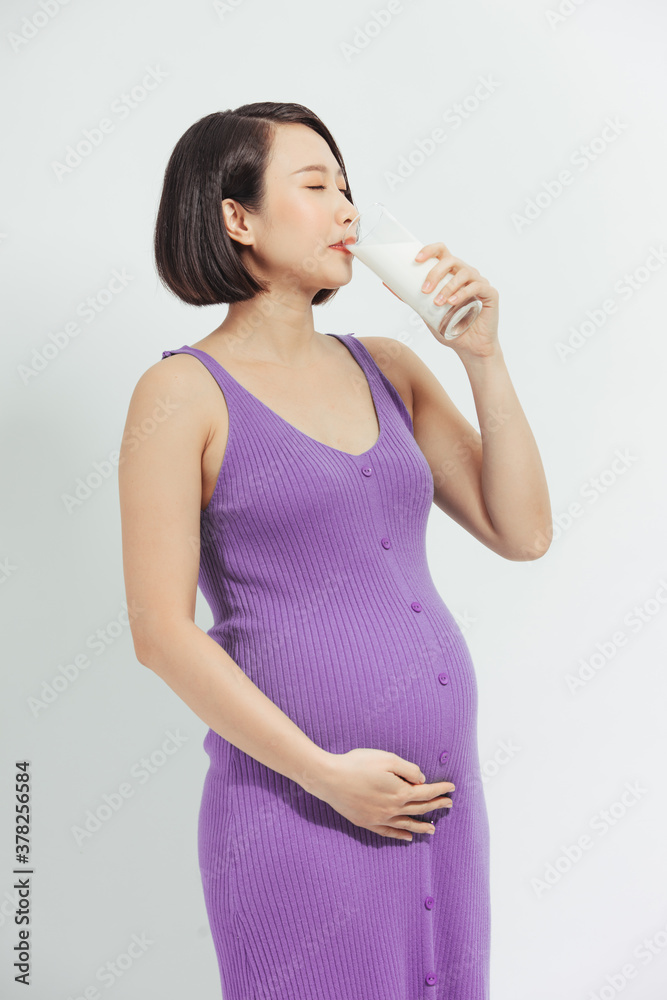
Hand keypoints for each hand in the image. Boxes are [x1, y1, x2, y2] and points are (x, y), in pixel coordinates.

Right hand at [309, 748, 454, 840]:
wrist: (329, 778)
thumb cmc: (357, 764)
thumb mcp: (386, 759)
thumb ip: (408, 769)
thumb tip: (422, 780)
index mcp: (399, 792)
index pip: (426, 793)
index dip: (440, 790)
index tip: (452, 788)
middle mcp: (392, 809)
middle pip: (419, 809)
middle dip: (436, 805)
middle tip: (448, 804)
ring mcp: (379, 818)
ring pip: (406, 824)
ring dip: (421, 825)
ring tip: (433, 829)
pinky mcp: (367, 822)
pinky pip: (389, 832)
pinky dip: (400, 834)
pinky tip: (407, 836)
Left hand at [382, 241, 499, 359]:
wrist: (470, 348)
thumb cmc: (450, 329)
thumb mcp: (426, 312)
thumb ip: (413, 298)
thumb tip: (388, 284)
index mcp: (451, 273)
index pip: (442, 252)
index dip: (429, 250)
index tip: (416, 260)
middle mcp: (466, 273)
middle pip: (451, 260)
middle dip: (435, 272)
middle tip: (425, 290)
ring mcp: (479, 282)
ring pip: (463, 273)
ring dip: (448, 287)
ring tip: (438, 303)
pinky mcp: (490, 293)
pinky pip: (476, 286)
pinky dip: (463, 293)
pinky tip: (453, 302)